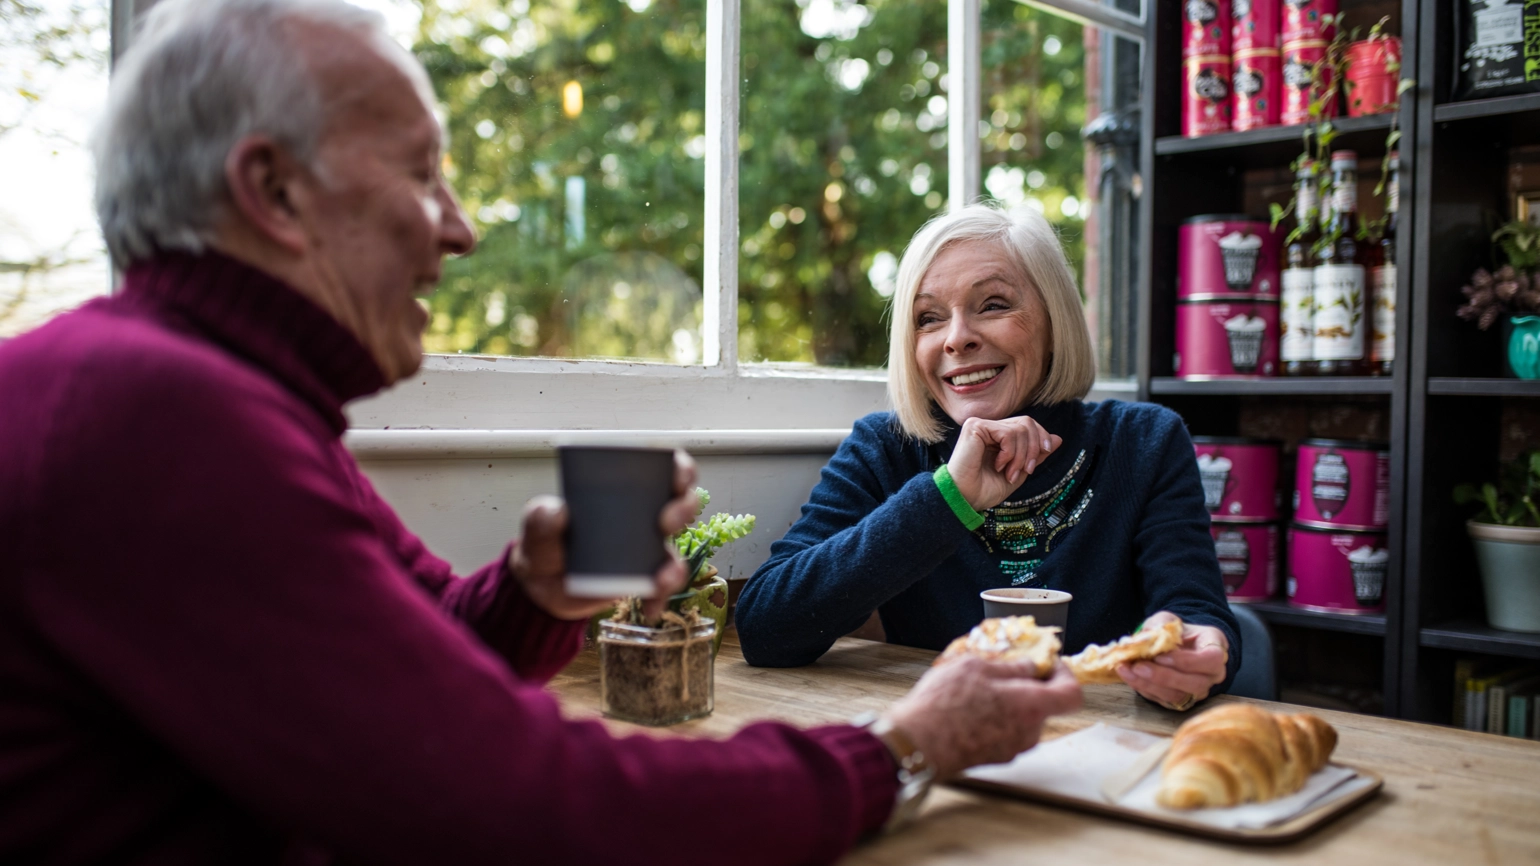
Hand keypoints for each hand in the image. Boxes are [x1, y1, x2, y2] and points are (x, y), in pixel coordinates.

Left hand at [510, 450, 700, 620]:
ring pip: (676, 550)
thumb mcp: (537, 527)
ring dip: (676, 564)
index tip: (678, 476)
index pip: (660, 469)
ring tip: (660, 578)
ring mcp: (645, 549)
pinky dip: (660, 598)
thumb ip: (540, 517)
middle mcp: (641, 516)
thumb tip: (557, 510)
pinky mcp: (642, 577)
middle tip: (665, 522)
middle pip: (681, 503)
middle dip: (684, 509)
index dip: (679, 468)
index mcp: (621, 492)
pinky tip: (649, 609)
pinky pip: (661, 587)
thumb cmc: (544, 544)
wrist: (541, 588)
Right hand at [883, 659, 1082, 778]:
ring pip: (1022, 720)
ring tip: (977, 690)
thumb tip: (1030, 667)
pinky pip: (1004, 733)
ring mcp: (1012, 749)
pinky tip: (968, 710)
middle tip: (1003, 671)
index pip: (1072, 694)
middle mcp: (1028, 733)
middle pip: (1043, 706)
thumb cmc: (945, 705)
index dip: (1065, 675)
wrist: (918, 744)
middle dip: (1028, 687)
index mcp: (1031, 707)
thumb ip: (1011, 667)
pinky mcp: (994, 758)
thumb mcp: (977, 668)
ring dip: (1008, 704)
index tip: (1049, 664)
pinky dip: (995, 719)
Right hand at [947, 416, 1062, 511]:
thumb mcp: (1019, 471)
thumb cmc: (985, 489)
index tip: (1046, 452)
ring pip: (1020, 429)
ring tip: (1010, 473)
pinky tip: (999, 465)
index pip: (1027, 424)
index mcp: (997, 435)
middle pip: (1027, 423)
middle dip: (1033, 448)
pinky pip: (1008, 434)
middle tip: (1027, 470)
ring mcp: (981, 425)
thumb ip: (1035, 454)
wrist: (966, 499)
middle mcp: (989, 426)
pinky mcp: (975, 427)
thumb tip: (1058, 438)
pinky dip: (1010, 453)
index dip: (1041, 436)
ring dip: (1021, 456)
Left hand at [1116, 611, 1229, 710]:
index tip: (1161, 655)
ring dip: (1150, 685)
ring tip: (1128, 671)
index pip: (1211, 660)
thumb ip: (1159, 625)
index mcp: (1216, 648)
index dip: (1187, 661)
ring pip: (1179, 696)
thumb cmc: (1176, 631)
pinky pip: (1166, 701)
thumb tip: (1145, 638)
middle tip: (1138, 666)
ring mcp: (1200, 690)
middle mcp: (1213, 674)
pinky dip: (1145, 690)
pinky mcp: (1183, 700)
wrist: (1177, 645)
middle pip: (1196, 683)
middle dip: (1164, 676)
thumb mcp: (1168, 620)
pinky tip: (1129, 677)